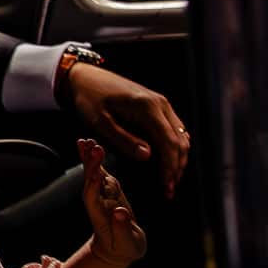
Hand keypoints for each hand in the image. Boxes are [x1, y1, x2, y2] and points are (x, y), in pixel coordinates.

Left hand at [63, 63, 189, 196]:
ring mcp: (161, 103)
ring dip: (178, 158)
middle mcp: (160, 104)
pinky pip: (174, 129)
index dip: (170, 168)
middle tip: (169, 190)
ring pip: (181, 135)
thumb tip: (148, 156)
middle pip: (180, 141)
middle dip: (177, 167)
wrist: (86, 77)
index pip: (169, 143)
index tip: (167, 187)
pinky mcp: (158, 105)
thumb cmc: (89, 99)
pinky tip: (166, 161)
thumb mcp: (100, 122)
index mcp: (147, 107)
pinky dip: (174, 147)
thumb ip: (123, 139)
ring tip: (169, 180)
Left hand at [78, 139, 145, 267]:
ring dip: (91, 158)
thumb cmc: (124, 248)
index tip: (96, 174)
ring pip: (95, 174)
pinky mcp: (110, 192)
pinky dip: (97, 160)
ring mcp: (103, 196)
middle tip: (92, 147)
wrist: (117, 250)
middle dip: (91, 166)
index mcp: (101, 215)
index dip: (94, 187)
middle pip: (92, 182)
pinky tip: (93, 146)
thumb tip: (120, 213)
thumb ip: (123, 228)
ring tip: (88, 141)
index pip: (94, 199)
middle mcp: (98, 203)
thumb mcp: (127, 243)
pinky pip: (102, 173)